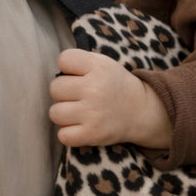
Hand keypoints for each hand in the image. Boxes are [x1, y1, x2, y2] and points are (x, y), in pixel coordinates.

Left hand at [48, 48, 171, 149]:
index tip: (79, 76)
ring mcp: (93, 112)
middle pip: (54, 88)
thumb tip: (54, 74)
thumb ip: (79, 62)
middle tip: (79, 97)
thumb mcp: (103, 64)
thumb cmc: (114, 86)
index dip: (68, 69)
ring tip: (79, 113)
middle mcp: (95, 88)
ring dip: (64, 115)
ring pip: (54, 113)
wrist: (142, 111)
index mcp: (98, 66)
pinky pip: (63, 135)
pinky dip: (68, 134)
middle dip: (64, 93)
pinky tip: (80, 127)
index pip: (64, 59)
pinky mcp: (92, 134)